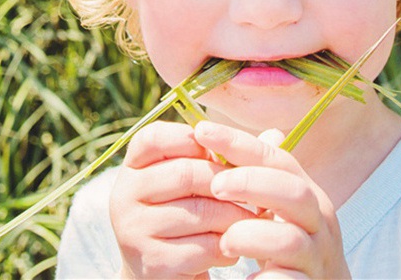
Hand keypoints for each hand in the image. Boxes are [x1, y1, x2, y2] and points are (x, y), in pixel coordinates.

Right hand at [111, 121, 256, 278]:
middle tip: (253, 193)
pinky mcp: (152, 262)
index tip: (218, 155)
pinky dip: (227, 247)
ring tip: (249, 220)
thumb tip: (276, 135)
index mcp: (132, 166)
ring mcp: (134, 229)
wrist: (161, 274)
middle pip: (185, 173)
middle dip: (227, 183)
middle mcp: (124, 194)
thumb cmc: (185, 216)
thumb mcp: (198, 182)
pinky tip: (233, 247)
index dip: (193, 141)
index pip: (155, 138)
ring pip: (200, 212)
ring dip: (234, 216)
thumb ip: (227, 156)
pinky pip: (203, 247)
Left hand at [194, 121, 350, 279]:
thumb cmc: (286, 242)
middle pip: (294, 193)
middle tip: (214, 186)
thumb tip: (209, 132)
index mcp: (306, 195)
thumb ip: (251, 174)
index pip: (278, 159)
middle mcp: (318, 222)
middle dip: (251, 183)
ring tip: (224, 241)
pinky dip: (263, 277)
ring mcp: (316, 258)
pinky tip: (244, 276)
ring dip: (250, 235)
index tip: (202, 130)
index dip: (240, 143)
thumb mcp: (274, 205)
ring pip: (290, 240)